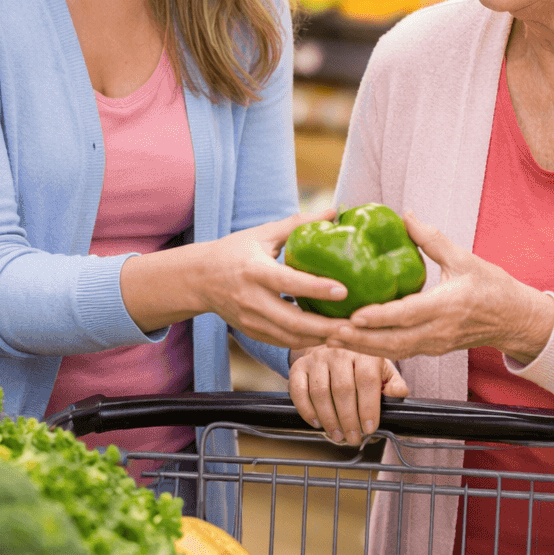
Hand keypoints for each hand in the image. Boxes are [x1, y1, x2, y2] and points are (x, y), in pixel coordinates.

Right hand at [120, 212, 351, 347]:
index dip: (316, 288)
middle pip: (293, 321)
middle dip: (326, 327)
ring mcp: (250, 320)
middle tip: (355, 325)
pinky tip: (327, 337)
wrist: (198, 279)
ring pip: (290, 337)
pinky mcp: (251, 332)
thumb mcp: (262, 233)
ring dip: (320, 339)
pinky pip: (283, 342)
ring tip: (348, 333)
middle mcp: (251, 299)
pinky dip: (306, 342)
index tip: (344, 290)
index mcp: (254, 271)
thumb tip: (334, 211)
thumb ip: (298, 224)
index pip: (288, 282)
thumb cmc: (234, 251)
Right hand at [289, 346, 408, 444]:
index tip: (369, 428)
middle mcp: (339, 352)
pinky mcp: (299, 367)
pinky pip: (299, 391)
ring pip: (320, 392)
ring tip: (338, 436)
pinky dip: (307, 411)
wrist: (333, 347)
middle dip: (349, 419)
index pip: (367, 380)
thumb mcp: (383, 371)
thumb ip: (394, 384)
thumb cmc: (361, 365)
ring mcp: (317, 358)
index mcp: (364, 353)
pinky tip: (317, 424)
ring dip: (329, 419)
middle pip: (342, 389)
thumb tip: (398, 393)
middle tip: (353, 438)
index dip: (368, 407)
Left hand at [325, 214, 553, 362]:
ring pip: (394, 352)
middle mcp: (440, 330)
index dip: (380, 317)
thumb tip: (405, 215)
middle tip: (330, 332)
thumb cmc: (492, 286)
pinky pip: (400, 352)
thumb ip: (432, 238)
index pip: (409, 314)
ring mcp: (436, 344)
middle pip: (395, 341)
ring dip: (363, 348)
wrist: (515, 319)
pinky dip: (375, 350)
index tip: (354, 315)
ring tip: (332, 340)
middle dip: (361, 340)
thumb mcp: (464, 258)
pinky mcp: (433, 350)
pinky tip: (353, 343)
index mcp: (448, 305)